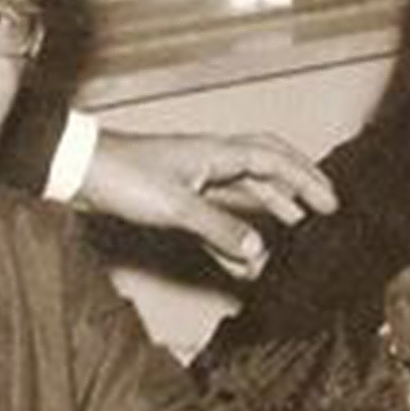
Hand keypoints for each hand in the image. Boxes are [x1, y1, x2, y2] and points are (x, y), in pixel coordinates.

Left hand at [77, 130, 337, 278]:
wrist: (79, 174)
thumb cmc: (124, 178)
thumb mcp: (178, 207)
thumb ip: (221, 229)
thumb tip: (259, 250)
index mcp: (218, 153)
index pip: (276, 161)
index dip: (306, 180)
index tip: (330, 203)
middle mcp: (212, 161)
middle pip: (267, 169)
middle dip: (297, 186)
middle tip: (323, 208)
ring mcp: (195, 178)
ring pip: (244, 193)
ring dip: (269, 211)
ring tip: (294, 232)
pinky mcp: (177, 198)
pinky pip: (218, 215)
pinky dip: (234, 234)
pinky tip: (243, 257)